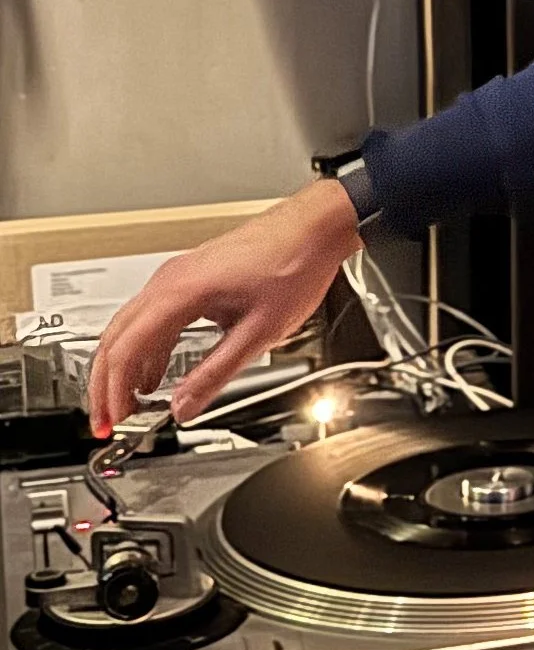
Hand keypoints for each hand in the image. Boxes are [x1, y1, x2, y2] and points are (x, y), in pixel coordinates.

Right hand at [87, 181, 363, 435]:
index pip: (126, 349)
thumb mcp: (258, 334)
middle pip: (116, 337)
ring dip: (123, 367)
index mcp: (180, 292)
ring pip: (130, 327)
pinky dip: (146, 350)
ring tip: (126, 405)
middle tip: (105, 420)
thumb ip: (215, 374)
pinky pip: (152, 318)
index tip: (114, 420)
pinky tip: (154, 375)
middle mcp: (169, 280)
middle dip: (105, 383)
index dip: (114, 391)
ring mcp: (176, 276)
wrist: (313, 229)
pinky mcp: (190, 278)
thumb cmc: (293, 265)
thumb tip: (185, 406)